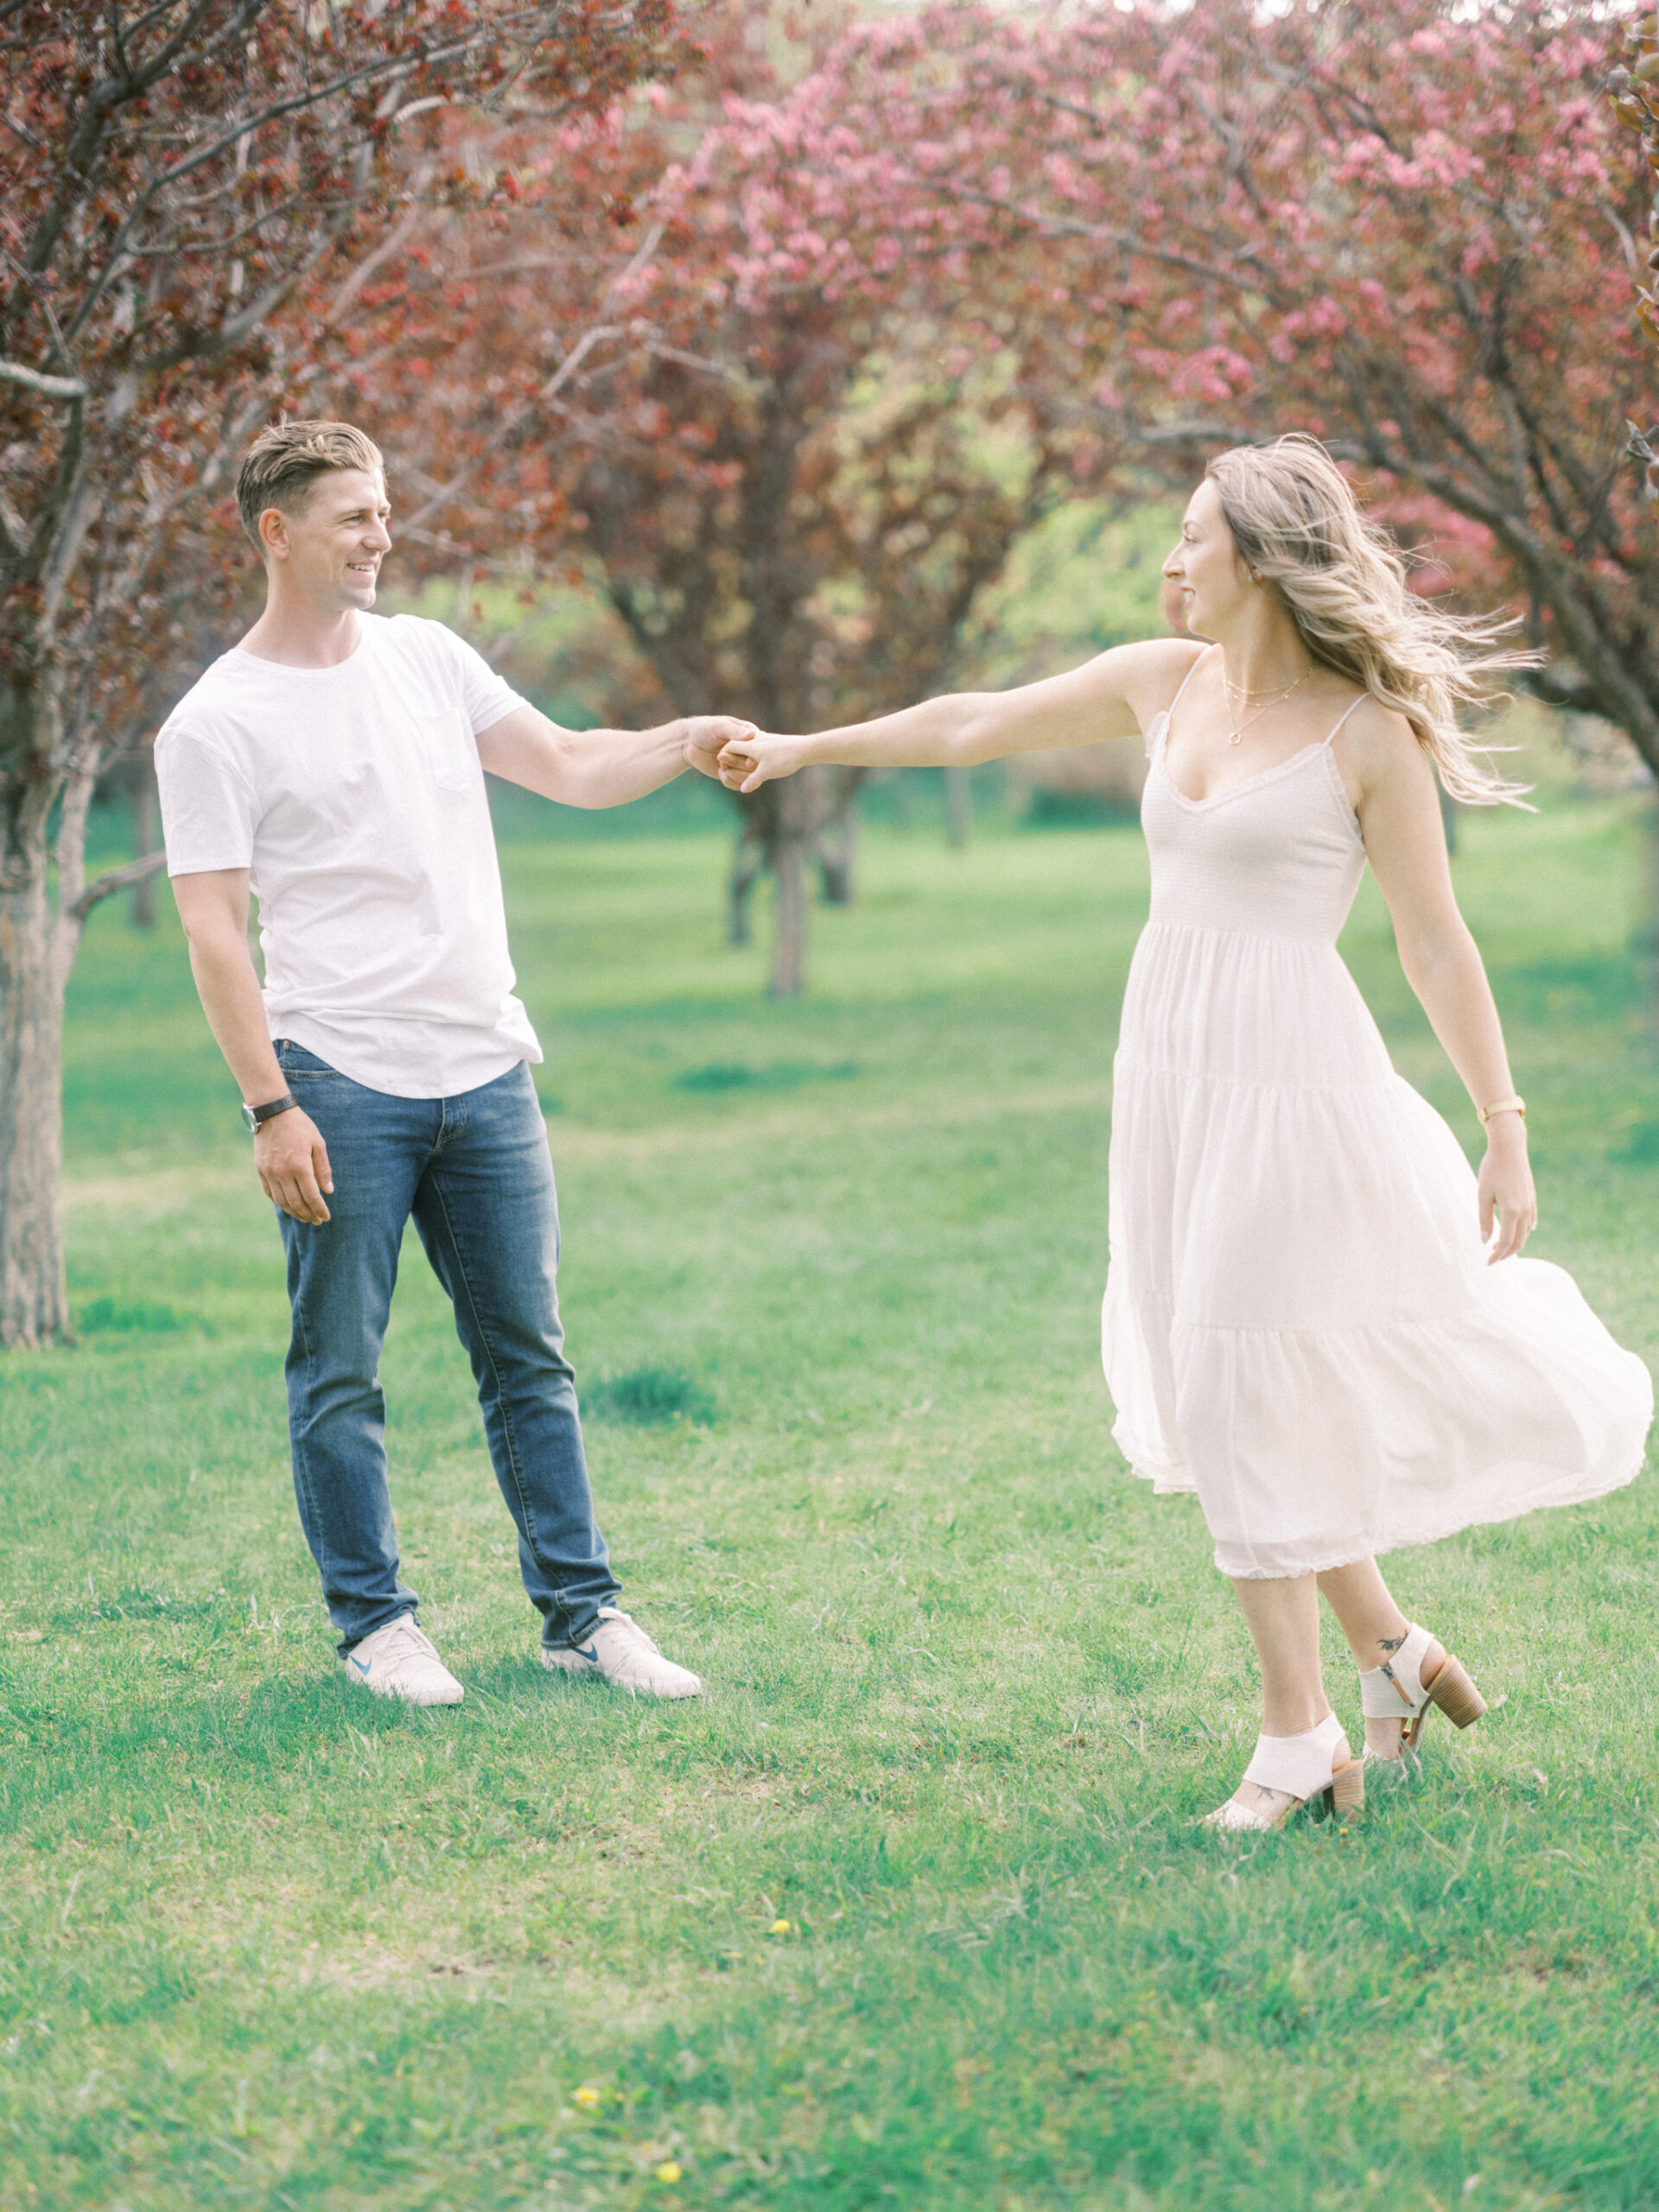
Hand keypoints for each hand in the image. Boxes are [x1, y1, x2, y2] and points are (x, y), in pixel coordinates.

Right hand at [255, 1106, 332, 1223]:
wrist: (272, 1113)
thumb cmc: (300, 1126)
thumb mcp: (318, 1143)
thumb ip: (323, 1169)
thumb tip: (328, 1191)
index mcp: (300, 1166)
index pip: (312, 1196)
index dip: (320, 1209)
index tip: (326, 1217)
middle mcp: (283, 1172)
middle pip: (296, 1203)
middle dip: (308, 1215)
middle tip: (317, 1220)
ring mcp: (269, 1172)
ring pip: (281, 1201)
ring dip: (294, 1212)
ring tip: (304, 1217)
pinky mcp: (260, 1169)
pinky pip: (269, 1193)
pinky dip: (279, 1202)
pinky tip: (288, 1206)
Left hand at [682, 715, 756, 779]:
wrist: (691, 742)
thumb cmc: (705, 729)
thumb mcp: (719, 727)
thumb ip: (735, 732)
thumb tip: (752, 734)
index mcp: (751, 735)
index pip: (760, 749)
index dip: (755, 758)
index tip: (748, 764)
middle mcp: (750, 751)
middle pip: (755, 766)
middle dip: (738, 764)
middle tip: (720, 758)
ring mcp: (743, 764)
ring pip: (749, 778)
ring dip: (734, 774)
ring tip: (721, 766)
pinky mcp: (735, 774)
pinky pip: (740, 785)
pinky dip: (729, 781)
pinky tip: (720, 772)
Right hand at [717, 728, 808, 792]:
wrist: (806, 748)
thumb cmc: (784, 759)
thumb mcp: (766, 773)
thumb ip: (752, 780)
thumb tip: (742, 790)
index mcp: (751, 746)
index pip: (730, 747)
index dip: (723, 755)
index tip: (720, 763)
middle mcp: (757, 739)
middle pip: (739, 744)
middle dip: (732, 754)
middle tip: (726, 763)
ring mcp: (768, 739)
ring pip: (751, 744)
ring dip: (744, 752)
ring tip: (740, 760)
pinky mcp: (776, 741)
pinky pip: (761, 744)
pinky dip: (756, 751)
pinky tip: (761, 756)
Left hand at [1477, 1118, 1534, 1262]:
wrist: (1510, 1148)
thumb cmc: (1492, 1169)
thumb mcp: (1482, 1194)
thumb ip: (1484, 1219)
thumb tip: (1485, 1241)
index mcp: (1512, 1211)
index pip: (1506, 1242)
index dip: (1497, 1255)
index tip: (1487, 1263)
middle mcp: (1524, 1211)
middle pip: (1519, 1241)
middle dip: (1506, 1253)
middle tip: (1492, 1259)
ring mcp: (1531, 1205)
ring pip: (1525, 1233)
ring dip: (1514, 1243)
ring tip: (1499, 1246)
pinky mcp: (1532, 1199)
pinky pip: (1530, 1222)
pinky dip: (1522, 1232)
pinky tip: (1515, 1232)